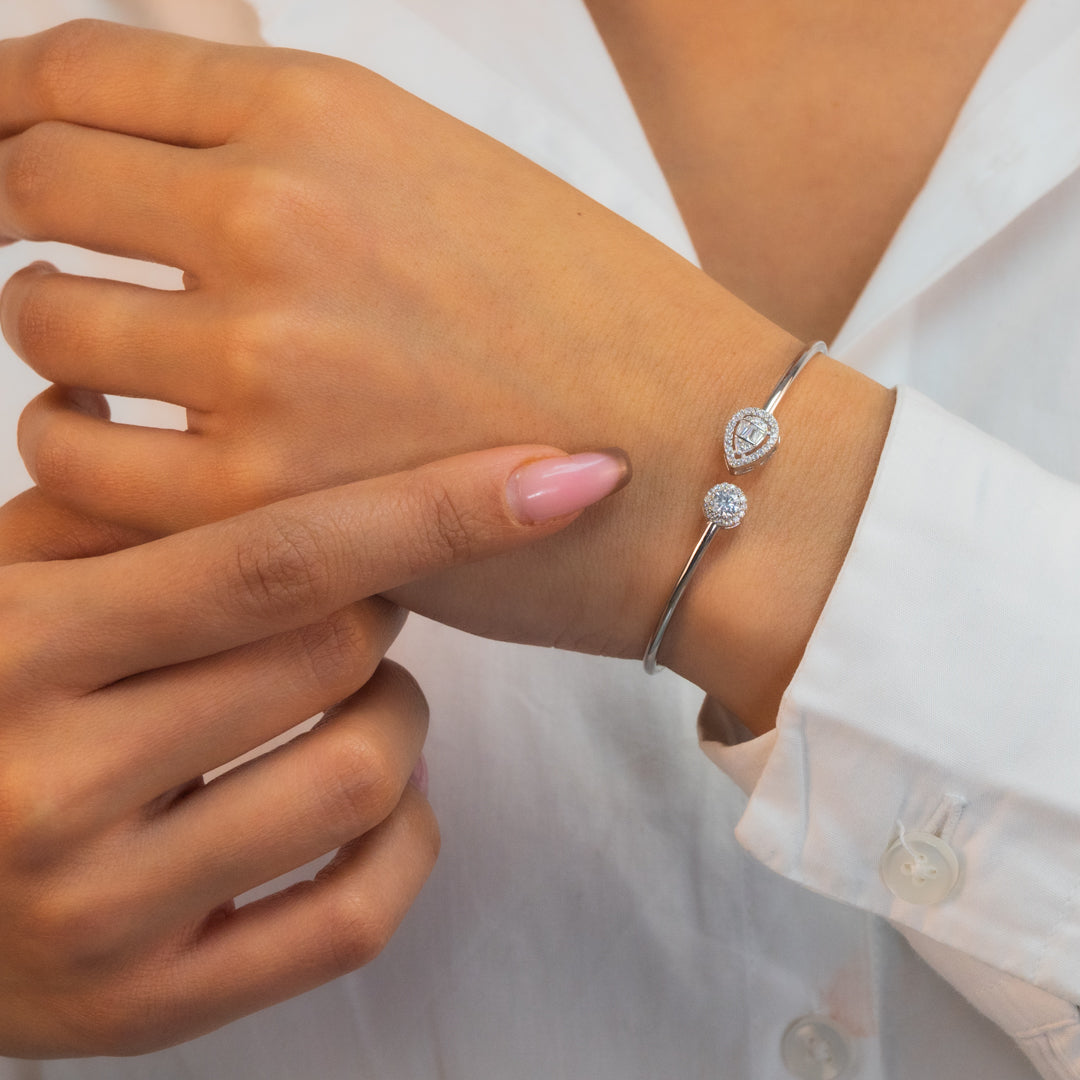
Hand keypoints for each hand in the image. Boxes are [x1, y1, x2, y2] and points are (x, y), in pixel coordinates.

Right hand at [0, 443, 621, 1056]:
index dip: (433, 510)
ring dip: (398, 712)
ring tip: (357, 693)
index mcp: (21, 646)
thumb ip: (116, 508)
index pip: (274, 561)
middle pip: (334, 656)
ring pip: (362, 776)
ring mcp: (99, 913)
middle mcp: (50, 785)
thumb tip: (249, 427)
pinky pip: (352, 914)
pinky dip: (407, 836)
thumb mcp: (6, 582)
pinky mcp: (143, 1006)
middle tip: (359, 595)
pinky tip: (381, 797)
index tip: (559, 476)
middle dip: (383, 606)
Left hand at [1, 21, 892, 728]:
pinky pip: (75, 460)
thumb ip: (301, 162)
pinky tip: (143, 457)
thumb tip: (167, 170)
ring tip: (130, 379)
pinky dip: (83, 452)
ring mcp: (261, 359)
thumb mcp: (454, 182)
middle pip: (36, 185)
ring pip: (43, 322)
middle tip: (85, 271)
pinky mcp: (263, 501)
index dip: (22, 108)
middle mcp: (277, 217)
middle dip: (42, 222)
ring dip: (68, 345)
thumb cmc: (601, 330)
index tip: (24, 153)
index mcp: (328, 115)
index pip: (79, 70)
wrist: (707, 466)